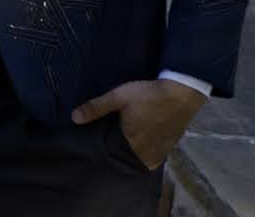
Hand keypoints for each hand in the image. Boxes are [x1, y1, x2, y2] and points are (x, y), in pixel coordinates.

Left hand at [72, 79, 207, 169]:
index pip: (112, 155)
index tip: (93, 147)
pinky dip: (145, 157)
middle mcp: (146, 151)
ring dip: (131, 157)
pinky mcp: (169, 147)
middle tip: (106, 146)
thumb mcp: (119, 97)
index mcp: (131, 141)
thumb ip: (96, 107)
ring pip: (141, 161)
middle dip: (116, 156)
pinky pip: (154, 159)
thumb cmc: (148, 94)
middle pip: (126, 159)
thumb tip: (73, 118)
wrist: (182, 93)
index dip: (103, 151)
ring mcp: (160, 151)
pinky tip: (137, 149)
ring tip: (119, 149)